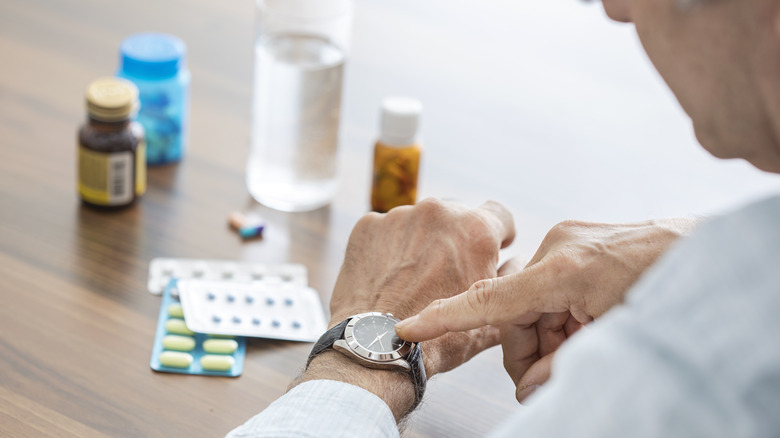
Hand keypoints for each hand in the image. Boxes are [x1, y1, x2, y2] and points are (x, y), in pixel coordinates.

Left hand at [301, 198, 514, 419]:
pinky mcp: (369, 225)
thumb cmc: (437, 341)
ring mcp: (401, 216)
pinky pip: (387, 230)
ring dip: (421, 241)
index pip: (499, 214)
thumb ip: (512, 281)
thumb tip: (519, 262)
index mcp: (476, 230)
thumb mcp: (492, 315)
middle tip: (445, 272)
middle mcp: (440, 212)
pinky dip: (389, 247)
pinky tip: (389, 276)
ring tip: (413, 279)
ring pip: (420, 222)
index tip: (489, 246)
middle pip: (456, 215)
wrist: (378, 350)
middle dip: (455, 239)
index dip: (498, 233)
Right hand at [396, 218, 696, 401]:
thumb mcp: (615, 337)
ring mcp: (569, 243)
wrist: (712, 255)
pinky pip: (553, 291)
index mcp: (563, 267)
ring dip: (551, 337)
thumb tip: (533, 386)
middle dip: (530, 349)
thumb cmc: (673, 286)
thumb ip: (564, 364)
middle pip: (515, 313)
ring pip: (535, 306)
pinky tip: (587, 329)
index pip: (489, 300)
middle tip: (554, 375)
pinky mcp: (579, 246)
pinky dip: (563, 319)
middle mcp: (559, 248)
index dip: (444, 317)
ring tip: (583, 348)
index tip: (408, 326)